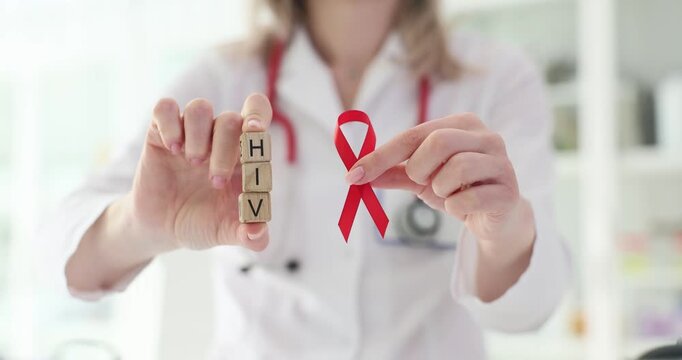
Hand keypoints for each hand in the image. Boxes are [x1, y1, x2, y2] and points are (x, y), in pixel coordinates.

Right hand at [131, 93, 271, 251]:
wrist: (162, 229)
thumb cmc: (203, 222)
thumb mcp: (226, 232)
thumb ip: (249, 235)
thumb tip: (259, 235)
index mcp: (243, 155)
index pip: (257, 116)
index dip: (257, 115)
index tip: (253, 131)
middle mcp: (219, 139)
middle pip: (230, 119)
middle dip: (225, 149)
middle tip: (215, 181)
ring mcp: (190, 134)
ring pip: (200, 108)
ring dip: (198, 135)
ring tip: (193, 163)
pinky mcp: (161, 134)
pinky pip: (165, 108)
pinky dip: (169, 124)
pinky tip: (171, 148)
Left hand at [347, 113, 533, 245]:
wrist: (493, 219)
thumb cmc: (457, 189)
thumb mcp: (421, 178)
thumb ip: (393, 172)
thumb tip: (356, 173)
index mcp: (462, 124)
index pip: (413, 134)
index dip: (380, 156)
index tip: (353, 175)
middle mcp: (486, 136)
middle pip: (439, 142)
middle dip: (419, 168)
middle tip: (421, 182)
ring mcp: (502, 162)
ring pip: (457, 169)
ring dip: (440, 189)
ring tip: (448, 193)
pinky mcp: (508, 191)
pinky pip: (470, 198)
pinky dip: (456, 206)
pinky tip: (463, 206)